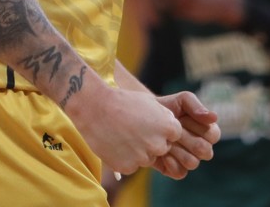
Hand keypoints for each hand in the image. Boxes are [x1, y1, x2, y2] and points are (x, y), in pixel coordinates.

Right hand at [66, 78, 182, 175]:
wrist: (95, 108)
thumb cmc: (122, 101)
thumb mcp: (150, 102)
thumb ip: (164, 116)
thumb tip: (171, 126)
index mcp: (168, 127)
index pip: (174, 135)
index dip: (161, 129)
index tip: (148, 123)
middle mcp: (158, 145)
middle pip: (162, 148)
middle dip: (152, 142)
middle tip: (134, 130)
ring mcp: (143, 158)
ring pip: (146, 158)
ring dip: (138, 151)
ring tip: (122, 135)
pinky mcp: (128, 168)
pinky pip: (131, 165)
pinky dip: (125, 158)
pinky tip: (115, 144)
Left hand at [152, 91, 221, 178]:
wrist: (145, 119)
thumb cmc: (167, 108)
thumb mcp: (182, 100)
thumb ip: (197, 106)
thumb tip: (214, 117)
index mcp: (207, 131)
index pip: (213, 136)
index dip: (197, 128)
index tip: (182, 118)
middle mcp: (201, 148)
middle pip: (205, 151)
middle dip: (186, 138)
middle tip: (173, 129)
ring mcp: (189, 160)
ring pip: (193, 163)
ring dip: (177, 150)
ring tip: (166, 140)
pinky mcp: (176, 170)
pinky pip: (180, 172)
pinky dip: (170, 162)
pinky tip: (161, 151)